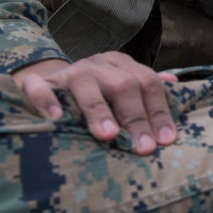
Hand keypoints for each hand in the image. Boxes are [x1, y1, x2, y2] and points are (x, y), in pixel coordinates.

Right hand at [11, 52, 178, 154]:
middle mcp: (97, 65)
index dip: (158, 112)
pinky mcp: (36, 83)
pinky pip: (39, 88)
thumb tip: (175, 85)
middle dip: (136, 117)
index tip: (165, 141)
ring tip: (109, 136)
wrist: (48, 84)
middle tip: (143, 148)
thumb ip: (146, 90)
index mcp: (121, 66)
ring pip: (84, 82)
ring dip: (98, 110)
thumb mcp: (121, 88)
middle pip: (122, 84)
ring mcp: (67, 72)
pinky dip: (47, 101)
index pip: (148, 83)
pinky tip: (55, 119)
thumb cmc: (95, 95)